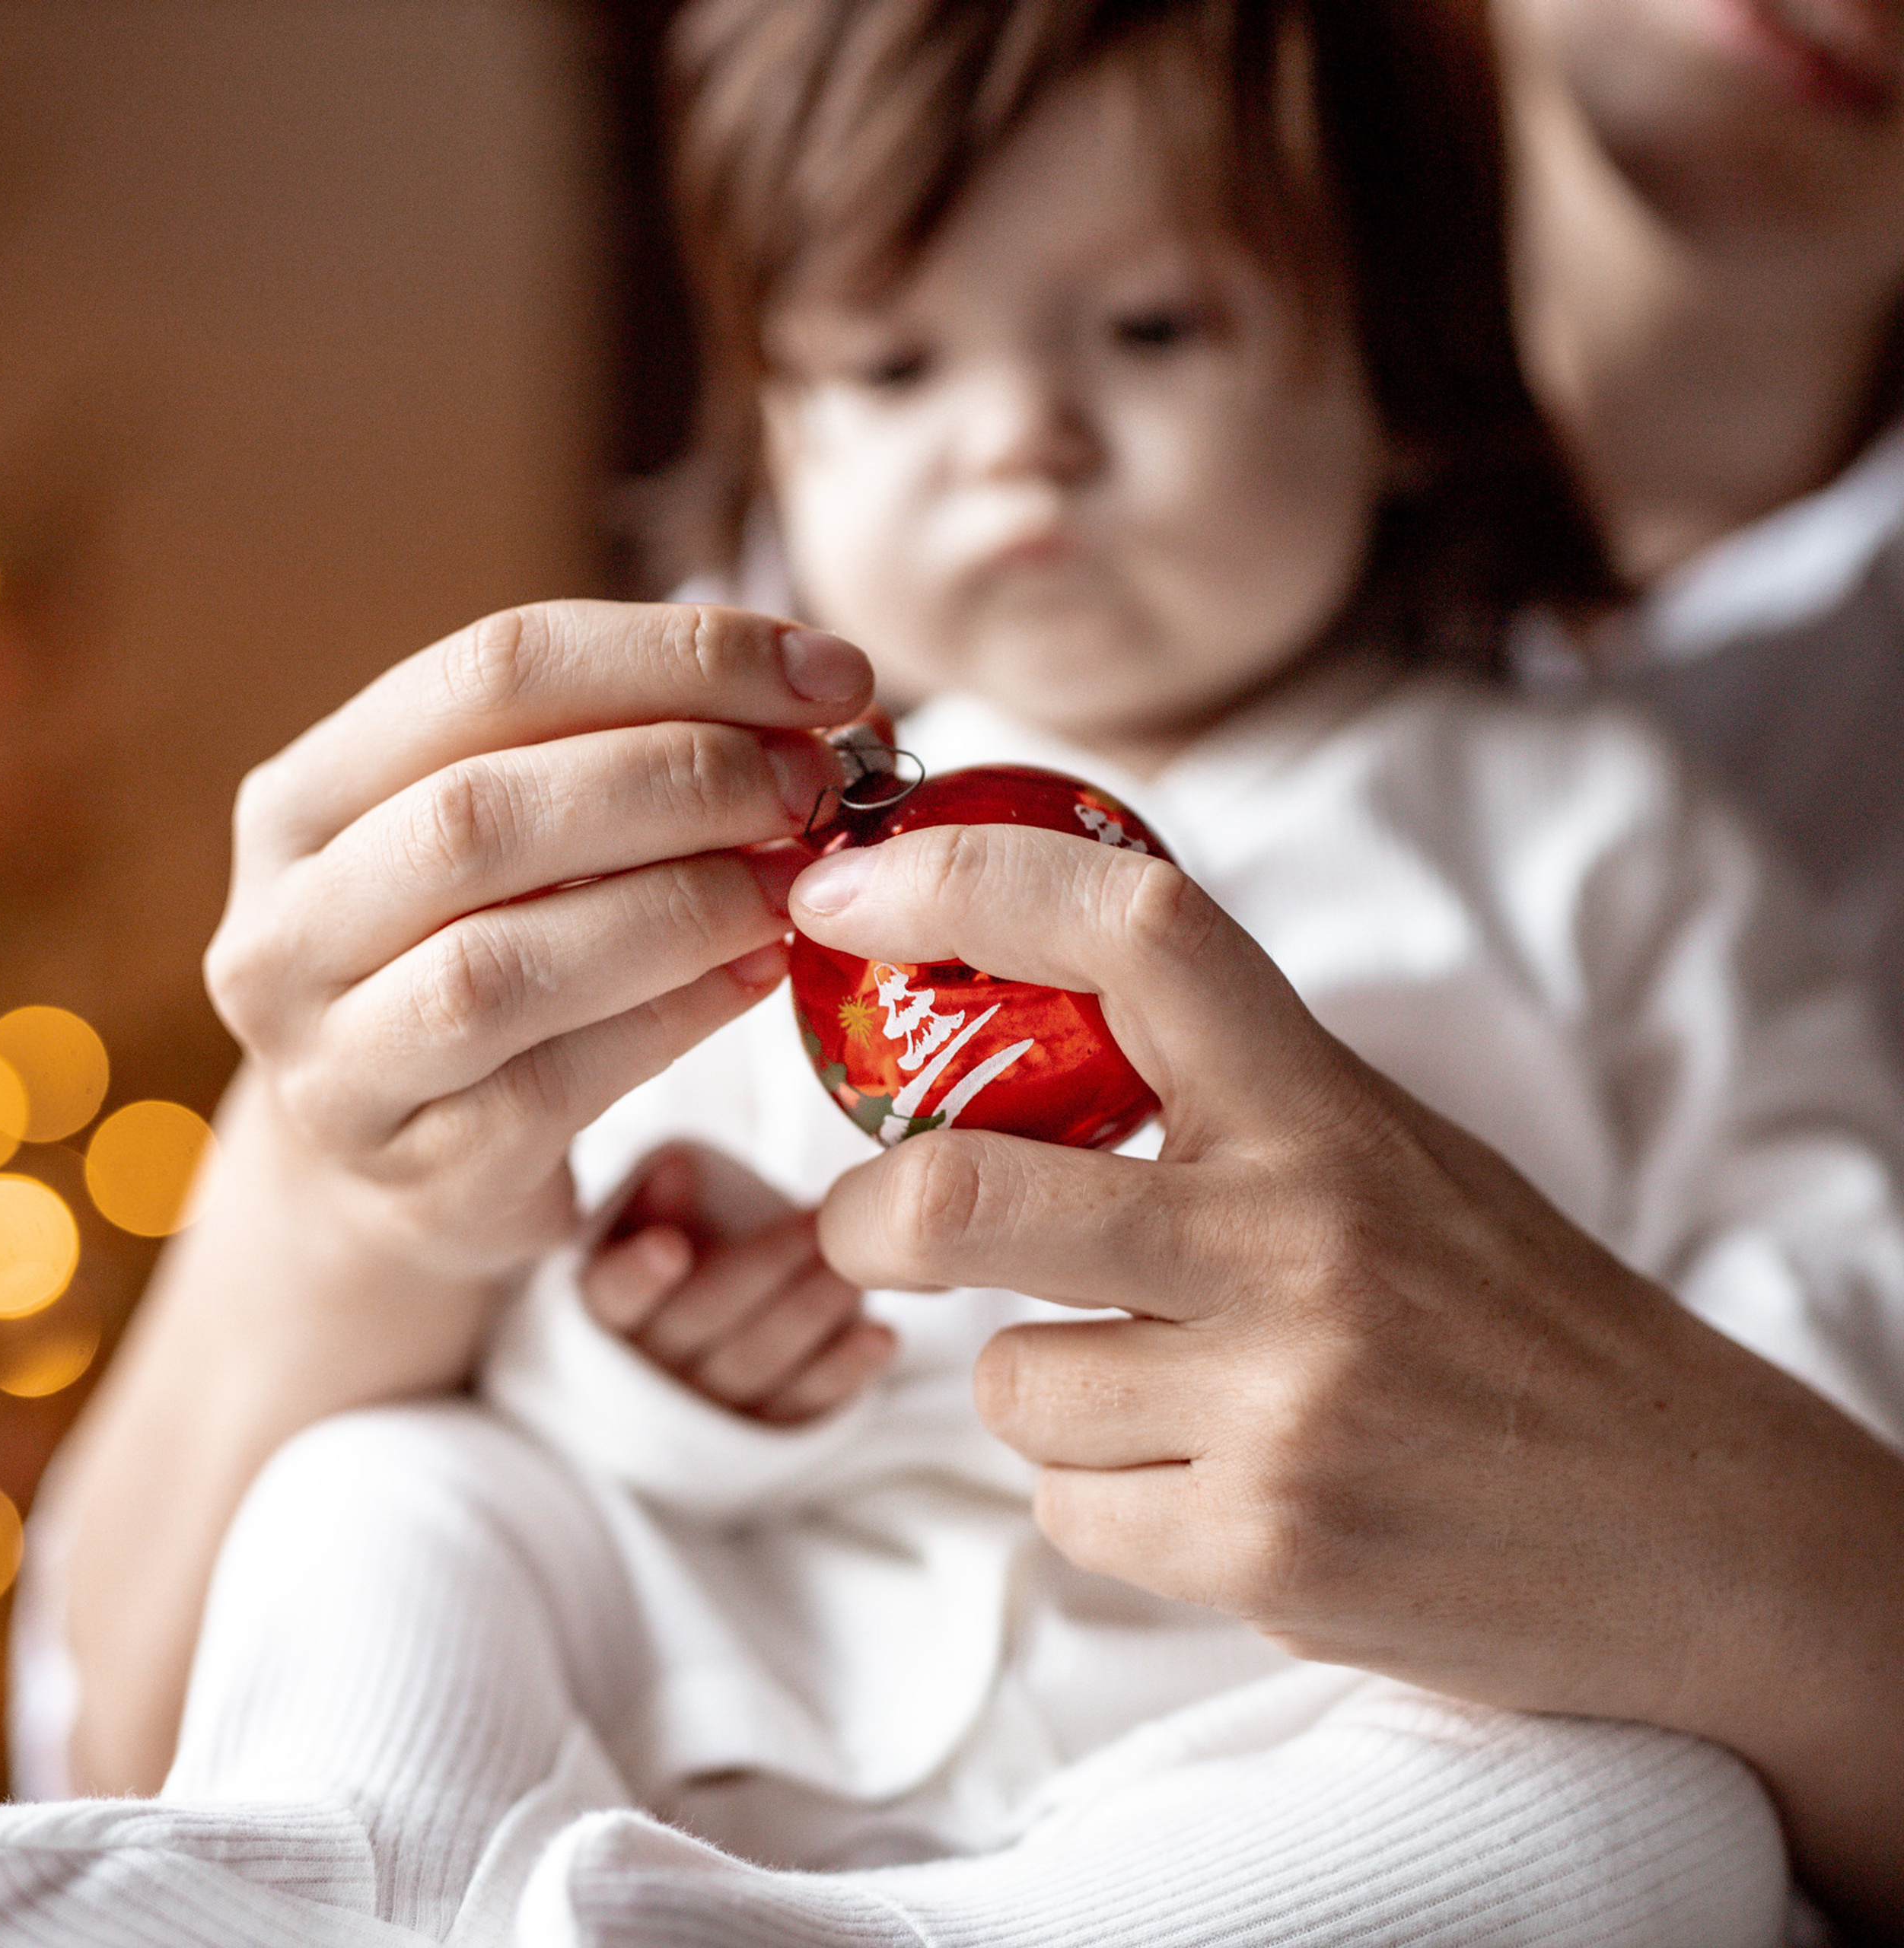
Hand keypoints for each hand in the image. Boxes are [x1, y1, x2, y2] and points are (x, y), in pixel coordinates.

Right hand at [203, 600, 869, 1284]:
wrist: (400, 1181)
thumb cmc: (484, 965)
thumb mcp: (514, 848)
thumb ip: (619, 757)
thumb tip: (818, 693)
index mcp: (305, 799)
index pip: (493, 672)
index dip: (678, 656)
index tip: (826, 674)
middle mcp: (287, 925)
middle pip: (482, 811)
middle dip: (683, 776)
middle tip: (815, 783)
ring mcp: (336, 1063)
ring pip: (502, 962)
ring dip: (682, 903)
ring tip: (799, 881)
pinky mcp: (422, 1172)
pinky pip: (558, 1081)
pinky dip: (676, 1015)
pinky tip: (762, 972)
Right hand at [581, 1142, 893, 1422]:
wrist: (676, 1363)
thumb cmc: (668, 1270)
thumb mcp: (643, 1232)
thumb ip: (658, 1203)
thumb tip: (679, 1166)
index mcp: (606, 1311)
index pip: (613, 1295)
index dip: (639, 1274)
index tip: (671, 1247)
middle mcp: (647, 1369)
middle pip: (703, 1319)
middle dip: (764, 1269)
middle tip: (821, 1223)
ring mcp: (704, 1408)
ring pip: (756, 1362)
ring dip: (812, 1313)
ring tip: (857, 1270)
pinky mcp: (757, 1434)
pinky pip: (799, 1406)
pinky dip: (843, 1373)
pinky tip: (881, 1337)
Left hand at [789, 824, 1903, 1932]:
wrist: (1689, 1522)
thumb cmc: (1505, 1314)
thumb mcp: (1384, 1151)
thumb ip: (1223, 1099)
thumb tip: (1004, 1056)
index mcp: (1322, 1107)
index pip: (1128, 928)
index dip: (964, 884)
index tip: (844, 894)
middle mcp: (1294, 1237)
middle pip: (967, 1192)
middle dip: (867, 1218)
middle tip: (863, 1225)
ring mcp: (1280, 1401)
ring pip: (1009, 1381)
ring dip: (1046, 1389)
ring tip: (1169, 1397)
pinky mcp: (1268, 1547)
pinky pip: (1066, 1512)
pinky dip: (1102, 1501)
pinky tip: (1215, 1489)